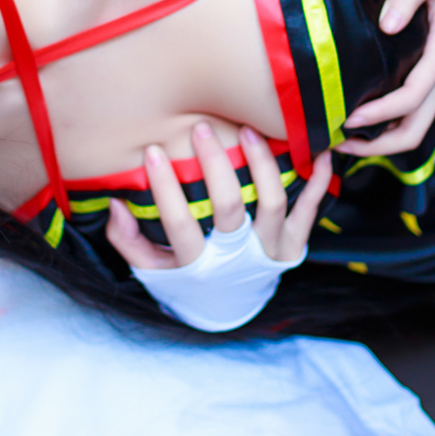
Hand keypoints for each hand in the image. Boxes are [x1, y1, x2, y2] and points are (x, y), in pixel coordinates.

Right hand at [105, 121, 333, 331]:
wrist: (229, 307)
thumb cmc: (186, 279)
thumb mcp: (152, 269)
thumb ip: (128, 240)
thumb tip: (115, 205)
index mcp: (199, 264)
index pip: (180, 223)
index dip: (165, 187)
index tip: (152, 150)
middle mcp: (238, 256)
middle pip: (229, 207)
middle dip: (215, 164)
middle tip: (201, 128)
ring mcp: (270, 249)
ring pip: (272, 202)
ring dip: (262, 164)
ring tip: (246, 131)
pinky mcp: (294, 245)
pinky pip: (311, 210)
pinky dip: (318, 182)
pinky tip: (318, 153)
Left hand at [339, 0, 434, 155]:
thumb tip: (387, 25)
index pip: (411, 100)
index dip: (378, 115)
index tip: (344, 119)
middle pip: (417, 127)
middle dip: (379, 144)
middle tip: (338, 147)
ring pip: (417, 123)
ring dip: (384, 138)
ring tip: (344, 140)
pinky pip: (415, 107)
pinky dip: (390, 121)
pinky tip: (361, 116)